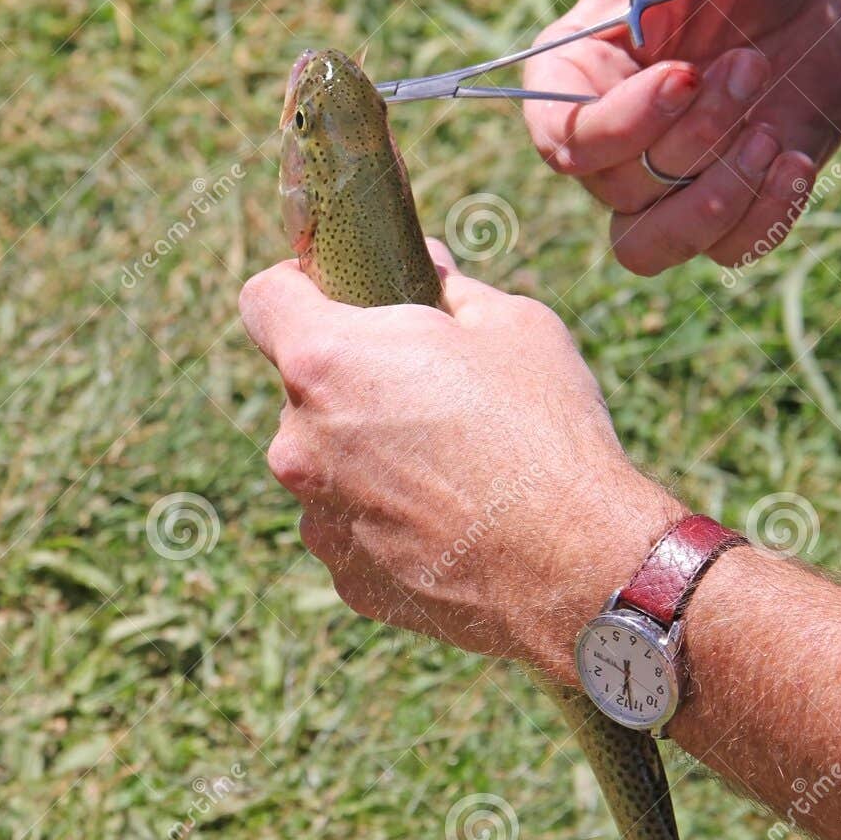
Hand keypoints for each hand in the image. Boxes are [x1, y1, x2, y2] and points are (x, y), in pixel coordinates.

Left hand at [238, 243, 684, 683]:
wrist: (578, 568)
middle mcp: (299, 441)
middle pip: (302, 387)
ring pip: (324, 460)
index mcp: (327, 361)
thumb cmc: (546, 433)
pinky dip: (383, 514)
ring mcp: (316, 515)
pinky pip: (349, 523)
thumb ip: (446, 286)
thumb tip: (422, 265)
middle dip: (351, 377)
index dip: (298, 286)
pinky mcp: (343, 574)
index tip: (338, 294)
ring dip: (365, 450)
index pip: (262, 298)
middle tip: (428, 385)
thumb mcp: (513, 325)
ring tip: (450, 462)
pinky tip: (450, 518)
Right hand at [524, 0, 840, 275]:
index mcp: (572, 77)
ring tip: (772, 136)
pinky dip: (763, 217)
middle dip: (696, 135)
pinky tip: (799, 159)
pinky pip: (720, 254)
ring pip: (648, 247)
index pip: (562, 138)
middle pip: (618, 186)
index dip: (619, 125)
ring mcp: (656, 188)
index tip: (686, 75)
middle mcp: (602, 144)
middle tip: (753, 64)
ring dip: (716, 198)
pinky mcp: (717, 214)